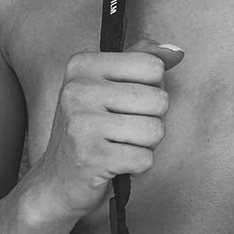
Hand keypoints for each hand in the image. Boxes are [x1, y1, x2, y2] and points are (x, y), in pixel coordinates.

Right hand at [38, 36, 183, 218]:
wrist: (57, 180)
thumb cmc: (88, 131)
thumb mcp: (107, 87)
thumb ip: (141, 62)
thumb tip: (176, 53)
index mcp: (83, 65)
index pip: (152, 65)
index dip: (151, 87)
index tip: (126, 101)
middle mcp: (78, 90)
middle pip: (158, 99)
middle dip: (151, 120)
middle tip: (123, 129)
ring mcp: (82, 123)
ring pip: (155, 130)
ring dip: (145, 145)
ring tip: (120, 145)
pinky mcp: (91, 156)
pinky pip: (145, 158)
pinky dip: (137, 166)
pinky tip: (116, 162)